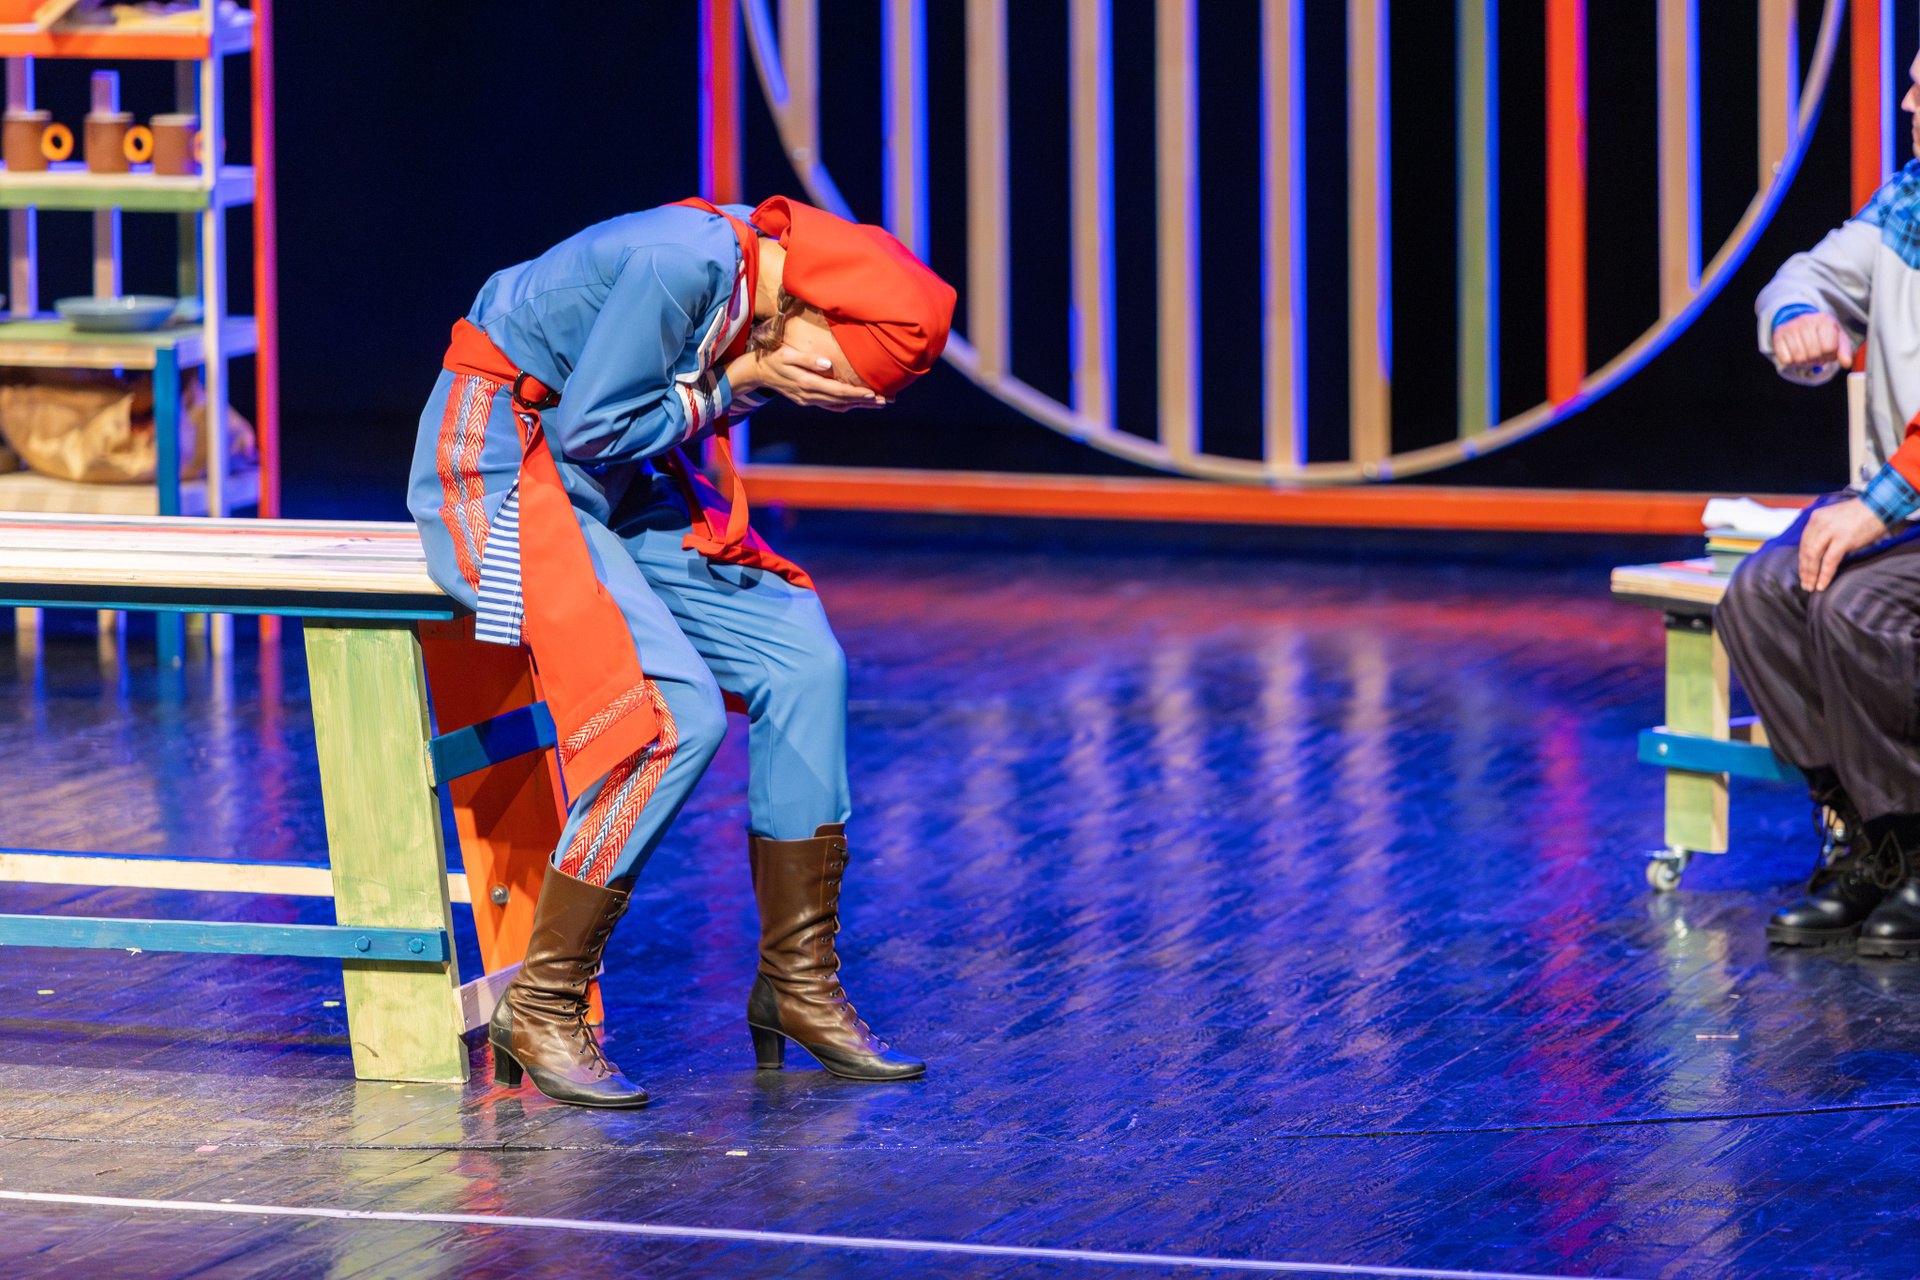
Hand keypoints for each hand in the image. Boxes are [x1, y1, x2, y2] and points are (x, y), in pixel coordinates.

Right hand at [725, 347, 887, 411]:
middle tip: (887, 400)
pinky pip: (831, 406)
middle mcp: (810, 396)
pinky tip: (857, 404)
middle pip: (843, 401)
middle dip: (866, 401)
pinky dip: (846, 406)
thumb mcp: (787, 354)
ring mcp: (809, 400)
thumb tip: (827, 365)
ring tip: (880, 402)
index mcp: (807, 384)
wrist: (757, 372)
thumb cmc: (773, 358)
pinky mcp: (808, 400)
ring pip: (839, 405)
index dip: (856, 393)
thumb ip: (807, 359)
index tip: (873, 393)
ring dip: (859, 405)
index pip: (837, 391)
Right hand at [1773, 313, 1853, 377]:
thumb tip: (1846, 363)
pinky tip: (1794, 354)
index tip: (1827, 351)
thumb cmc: (1821, 332)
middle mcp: (1806, 320)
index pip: (1828, 347)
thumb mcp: (1837, 338)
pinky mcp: (1778, 335)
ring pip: (1799, 357)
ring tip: (1806, 354)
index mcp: (1824, 320)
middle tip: (1816, 354)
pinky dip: (1791, 361)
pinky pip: (1785, 358)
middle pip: (1813, 353)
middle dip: (1816, 358)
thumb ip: (1844, 351)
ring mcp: (1791, 327)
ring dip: (1804, 361)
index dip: (1829, 354)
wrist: (1799, 321)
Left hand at [1798, 497, 1885, 591]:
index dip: (1802, 560)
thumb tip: (1816, 552)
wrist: (1878, 505)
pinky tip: (1821, 585)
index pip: (1803, 543)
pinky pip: (1829, 561)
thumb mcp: (1833, 518)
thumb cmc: (1859, 514)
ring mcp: (1830, 531)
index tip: (1802, 572)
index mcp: (1815, 518)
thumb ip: (1822, 531)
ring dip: (1811, 575)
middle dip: (1804, 570)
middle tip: (1805, 584)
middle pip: (1806, 551)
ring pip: (1814, 557)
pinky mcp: (1843, 540)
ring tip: (1810, 587)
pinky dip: (1824, 575)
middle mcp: (1819, 524)